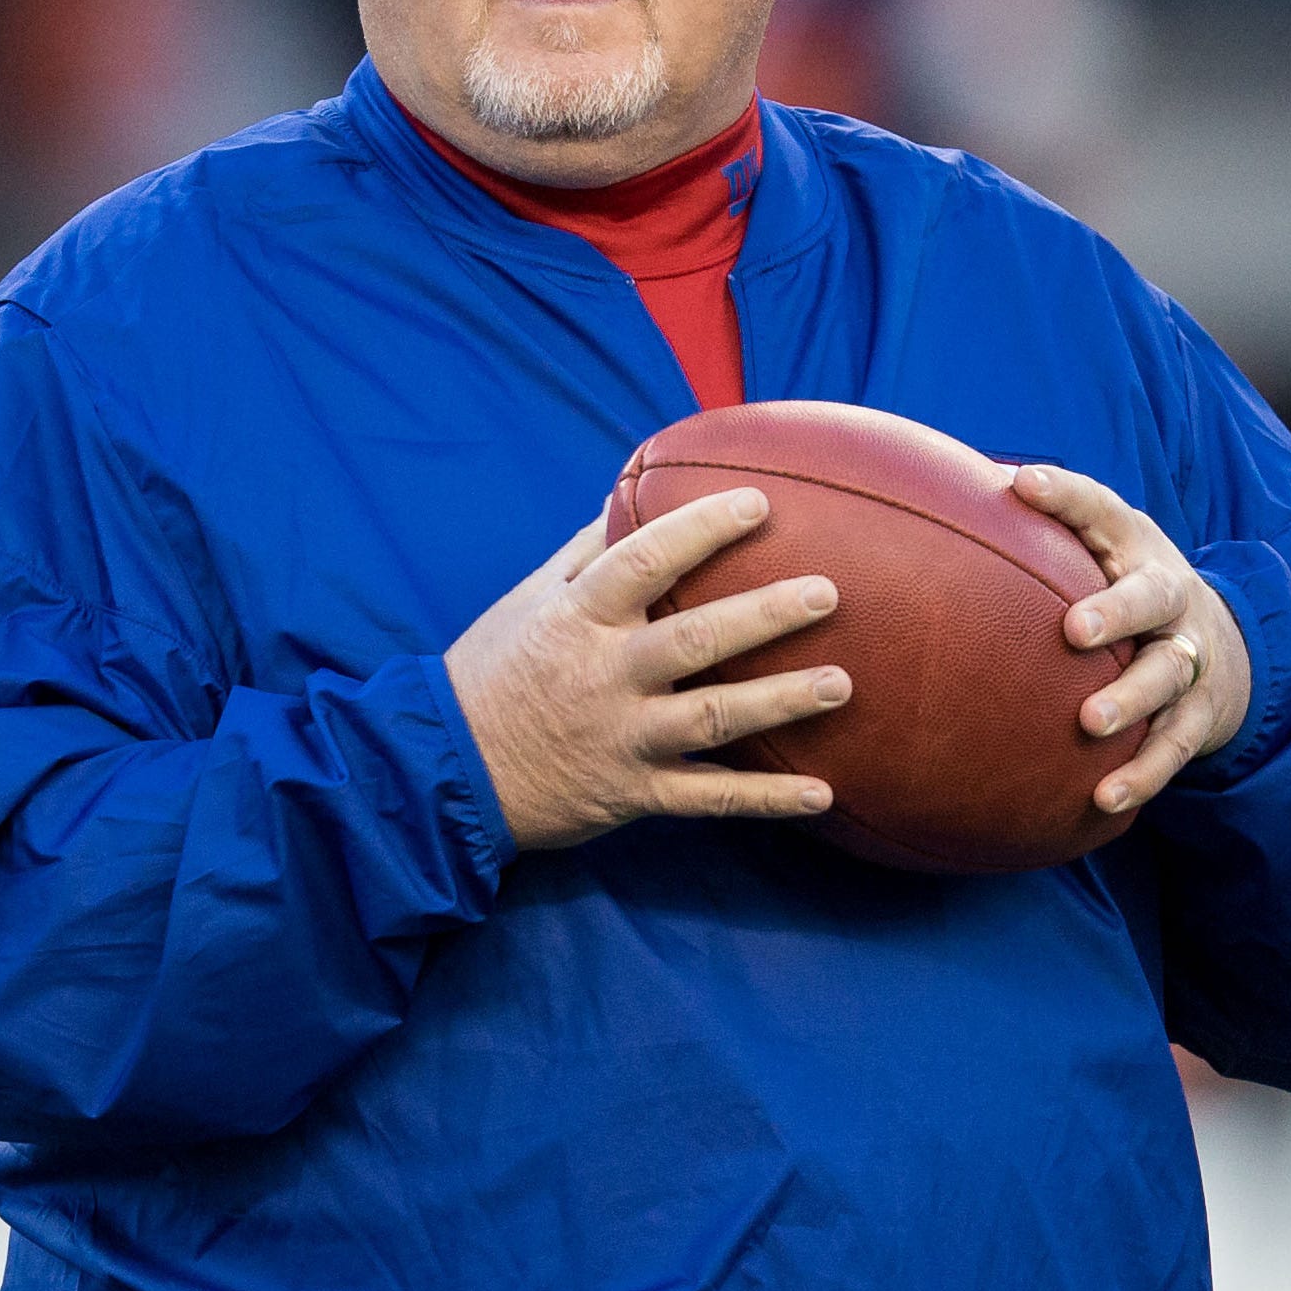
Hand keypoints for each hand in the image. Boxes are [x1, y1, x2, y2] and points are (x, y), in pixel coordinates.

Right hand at [445, 490, 849, 850]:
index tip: (759, 503)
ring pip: (711, 718)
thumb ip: (585, 552)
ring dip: (780, 702)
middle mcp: (604, 675)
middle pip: (695, 639)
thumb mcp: (528, 601)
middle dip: (765, 615)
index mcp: (578, 618)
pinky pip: (708, 799)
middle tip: (827, 593)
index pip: (644, 561)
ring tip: (841, 684)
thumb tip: (630, 490)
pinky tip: (822, 794)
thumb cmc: (493, 671)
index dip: (702, 529)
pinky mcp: (632, 793)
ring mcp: (622, 738)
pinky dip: (766, 800)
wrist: (449, 772)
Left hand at [1011, 465, 1251, 815]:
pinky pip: (1173, 747)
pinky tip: (1104, 798)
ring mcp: (1190, 656)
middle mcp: (1170, 596)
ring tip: (1092, 722)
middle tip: (1074, 630)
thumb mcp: (1098, 547)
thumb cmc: (1125, 586)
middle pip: (1153, 596)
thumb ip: (1035, 531)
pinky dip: (1142, 773)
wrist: (1226, 644)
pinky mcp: (1200, 714)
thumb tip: (936, 492)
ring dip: (1131, 699)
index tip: (1023, 484)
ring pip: (1168, 675)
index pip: (1101, 510)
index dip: (1065, 496)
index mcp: (1135, 546)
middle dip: (1117, 611)